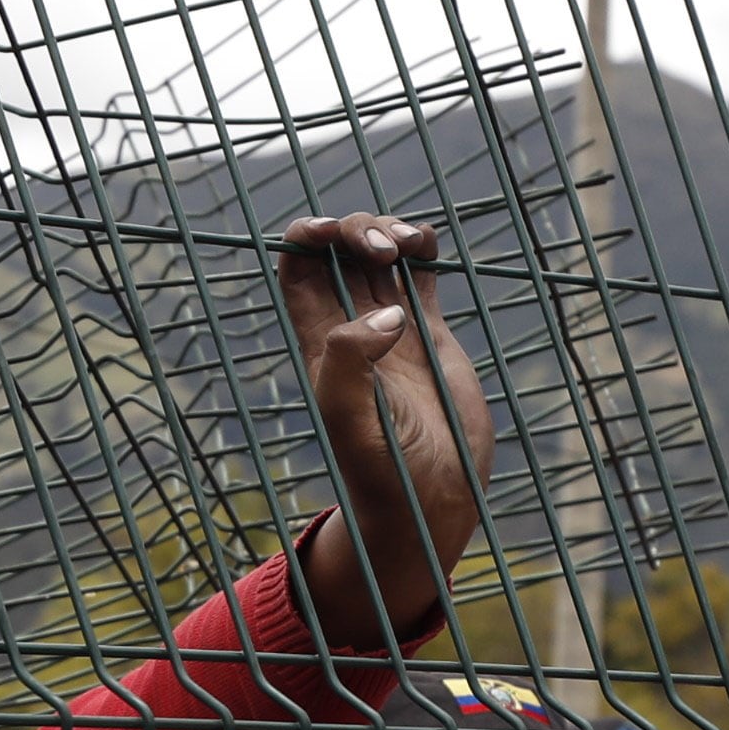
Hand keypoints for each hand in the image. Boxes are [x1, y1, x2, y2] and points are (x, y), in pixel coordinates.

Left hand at [275, 213, 492, 648]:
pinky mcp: (431, 334)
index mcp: (319, 341)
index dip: (306, 238)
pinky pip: (421, 275)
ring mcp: (392, 327)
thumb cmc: (381, 469)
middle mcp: (352, 328)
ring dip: (390, 231)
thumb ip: (351, 362)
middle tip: (381, 250)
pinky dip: (423, 247)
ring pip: (381, 255)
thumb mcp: (350, 418)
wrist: (428, 499)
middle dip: (355, 230)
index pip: (297, 270)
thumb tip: (385, 313)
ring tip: (409, 243)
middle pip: (339, 252)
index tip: (328, 232)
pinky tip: (426, 246)